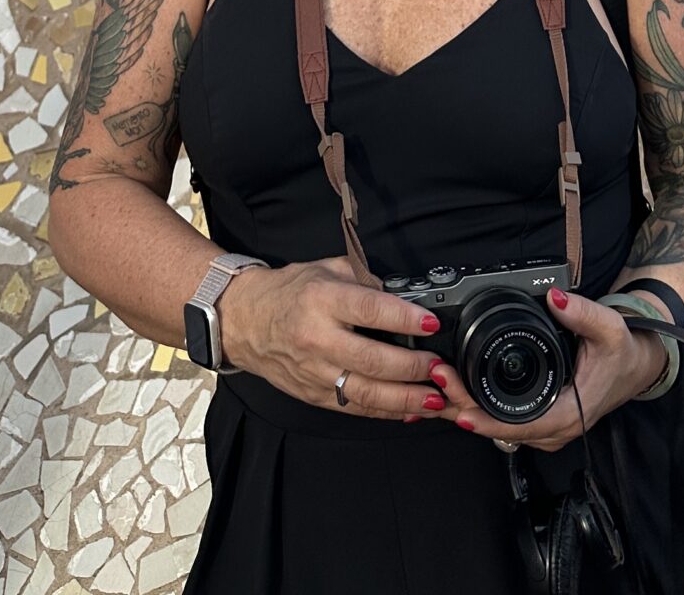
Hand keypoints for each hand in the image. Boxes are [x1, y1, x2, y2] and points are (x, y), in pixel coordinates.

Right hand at [216, 256, 446, 421]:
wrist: (244, 321)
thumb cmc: (289, 291)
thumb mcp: (327, 270)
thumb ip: (364, 281)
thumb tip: (403, 296)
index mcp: (322, 300)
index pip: (369, 310)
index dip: (405, 317)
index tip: (431, 323)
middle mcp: (318, 339)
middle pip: (372, 360)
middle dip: (412, 367)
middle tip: (440, 369)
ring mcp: (314, 373)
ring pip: (365, 393)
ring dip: (405, 400)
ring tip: (434, 400)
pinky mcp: (313, 396)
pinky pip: (353, 408)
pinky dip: (384, 412)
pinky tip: (408, 411)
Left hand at [428, 288, 667, 451]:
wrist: (637, 364)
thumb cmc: (624, 352)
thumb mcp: (609, 328)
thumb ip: (582, 312)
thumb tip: (555, 296)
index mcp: (567, 415)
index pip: (517, 427)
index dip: (484, 420)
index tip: (456, 406)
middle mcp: (554, 428)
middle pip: (500, 429)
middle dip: (465, 407)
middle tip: (437, 378)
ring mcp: (546, 426)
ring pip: (499, 426)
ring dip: (469, 407)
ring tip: (440, 381)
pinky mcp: (541, 417)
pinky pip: (505, 419)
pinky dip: (480, 406)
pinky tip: (459, 389)